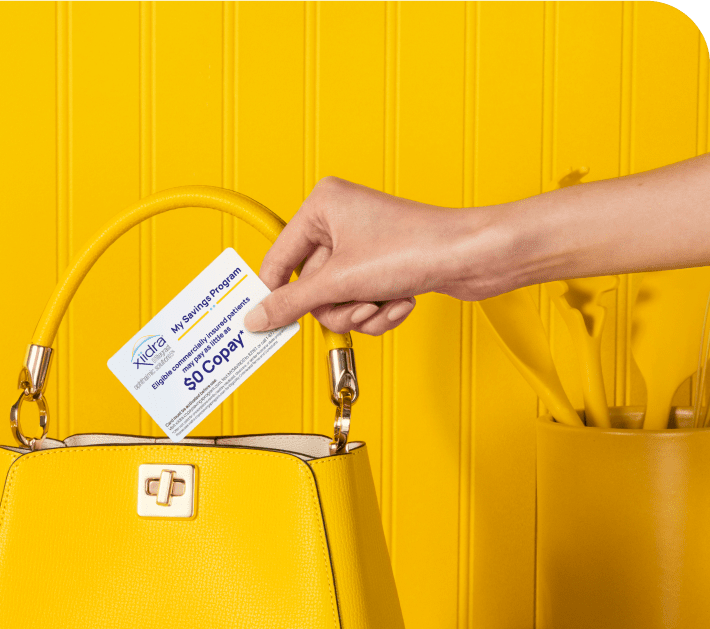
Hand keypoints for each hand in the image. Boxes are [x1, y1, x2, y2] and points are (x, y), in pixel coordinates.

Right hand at [245, 176, 488, 334]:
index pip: (279, 259)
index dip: (275, 294)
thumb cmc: (415, 247)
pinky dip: (379, 310)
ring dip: (360, 312)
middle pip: (311, 287)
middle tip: (357, 306)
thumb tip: (257, 317)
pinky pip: (360, 301)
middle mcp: (339, 220)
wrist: (473, 257)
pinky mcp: (382, 265)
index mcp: (322, 205)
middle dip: (338, 306)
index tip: (266, 322)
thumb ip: (292, 303)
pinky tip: (400, 301)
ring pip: (337, 300)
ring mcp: (362, 245)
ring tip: (383, 302)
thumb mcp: (340, 282)